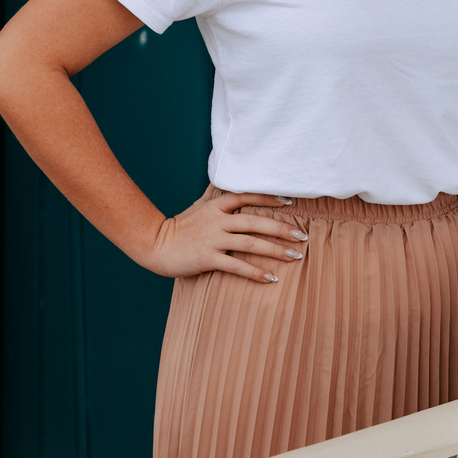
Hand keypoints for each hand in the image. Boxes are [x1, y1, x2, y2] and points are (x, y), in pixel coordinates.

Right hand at [138, 188, 308, 281]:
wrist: (156, 245)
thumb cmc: (180, 226)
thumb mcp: (198, 206)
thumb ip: (214, 194)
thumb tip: (223, 179)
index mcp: (216, 206)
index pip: (247, 197)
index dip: (269, 198)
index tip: (289, 203)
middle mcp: (218, 220)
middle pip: (256, 222)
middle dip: (282, 229)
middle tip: (302, 236)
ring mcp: (213, 239)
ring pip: (251, 243)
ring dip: (276, 250)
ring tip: (295, 256)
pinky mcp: (208, 258)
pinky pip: (237, 266)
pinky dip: (256, 272)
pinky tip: (272, 278)